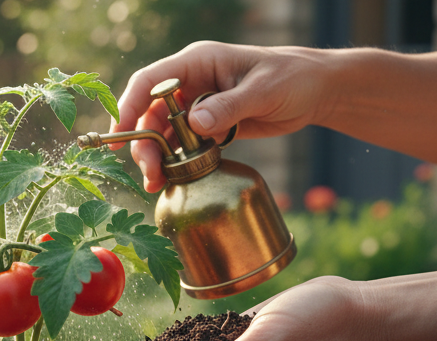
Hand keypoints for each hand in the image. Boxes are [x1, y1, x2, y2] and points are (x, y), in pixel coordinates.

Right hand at [112, 42, 334, 191]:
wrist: (317, 90)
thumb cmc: (293, 77)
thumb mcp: (263, 90)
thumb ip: (228, 106)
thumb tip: (194, 124)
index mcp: (197, 62)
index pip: (150, 81)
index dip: (129, 106)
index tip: (119, 135)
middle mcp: (190, 82)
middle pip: (150, 112)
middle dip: (144, 143)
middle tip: (149, 172)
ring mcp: (197, 104)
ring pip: (163, 132)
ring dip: (157, 157)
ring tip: (157, 183)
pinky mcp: (207, 124)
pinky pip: (182, 144)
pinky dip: (176, 162)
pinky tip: (174, 180)